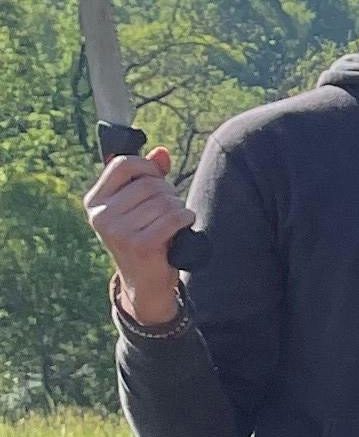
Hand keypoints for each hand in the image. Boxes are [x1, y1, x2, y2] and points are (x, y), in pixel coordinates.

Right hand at [84, 144, 191, 326]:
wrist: (144, 283)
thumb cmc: (143, 237)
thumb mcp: (139, 206)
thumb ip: (148, 176)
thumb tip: (162, 152)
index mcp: (94, 201)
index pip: (123, 164)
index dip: (147, 167)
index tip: (157, 179)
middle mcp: (101, 215)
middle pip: (149, 183)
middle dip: (168, 192)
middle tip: (167, 210)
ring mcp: (118, 231)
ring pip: (164, 200)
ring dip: (177, 208)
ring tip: (171, 223)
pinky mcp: (140, 245)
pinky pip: (174, 218)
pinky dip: (185, 219)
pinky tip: (182, 227)